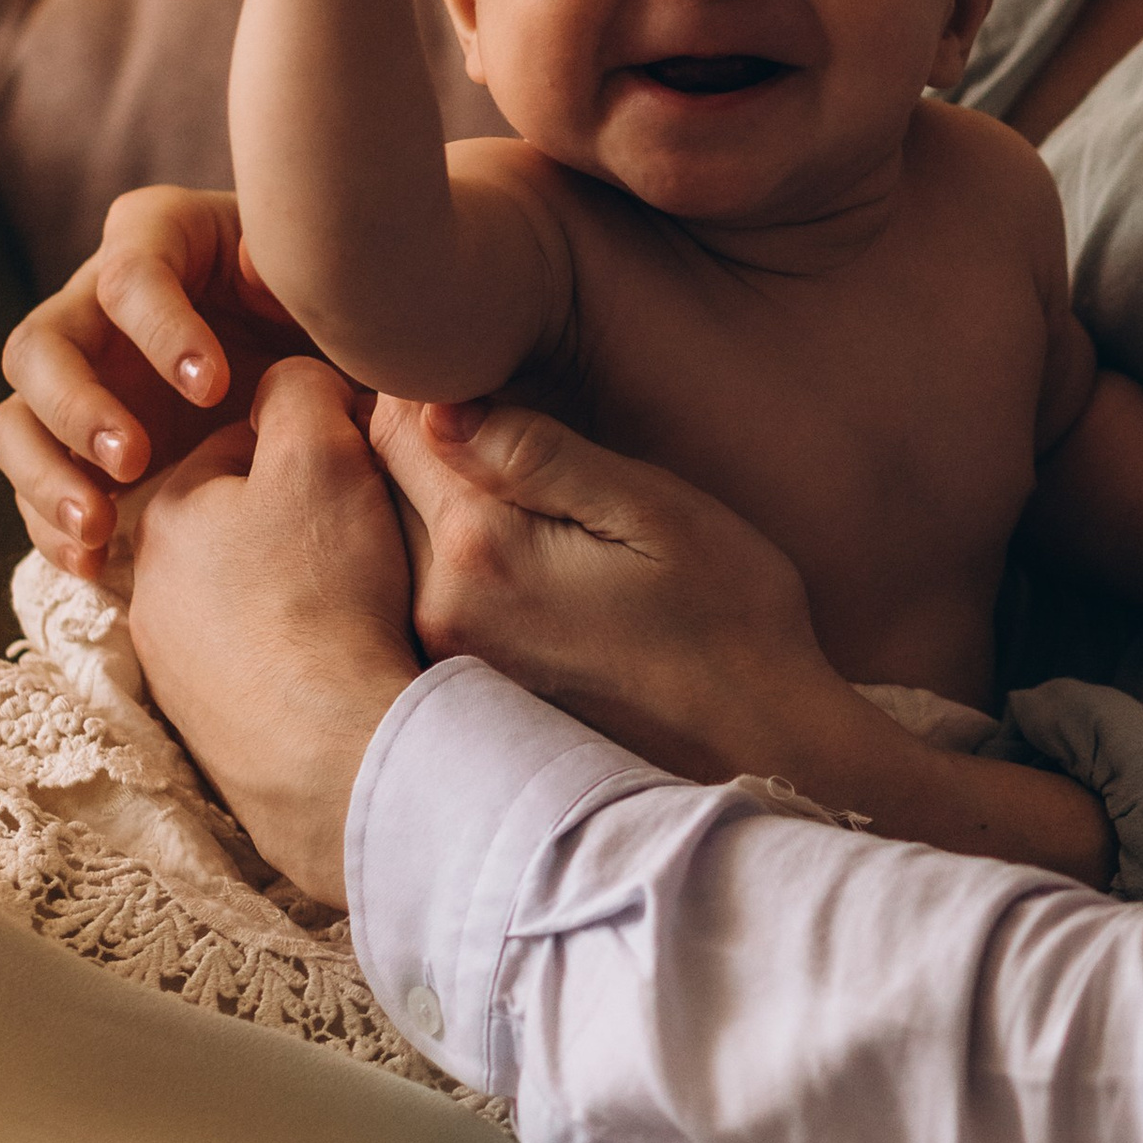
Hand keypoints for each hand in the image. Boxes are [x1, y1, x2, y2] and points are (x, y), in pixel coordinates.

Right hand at [0, 186, 316, 573]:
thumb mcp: (326, 288)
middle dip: (77, 406)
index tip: (215, 387)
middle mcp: (98, 304)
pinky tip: (91, 563)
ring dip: (45, 474)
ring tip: (96, 526)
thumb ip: (291, 275)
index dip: (163, 329)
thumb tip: (249, 264)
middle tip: (132, 460)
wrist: (344, 376)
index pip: (131, 273)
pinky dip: (52, 524)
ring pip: (16, 418)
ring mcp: (81, 378)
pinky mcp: (78, 445)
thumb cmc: (335, 312)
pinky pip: (35, 483)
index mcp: (159, 240)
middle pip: (41, 345)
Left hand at [129, 361, 420, 904]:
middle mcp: (148, 589)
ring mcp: (173, 665)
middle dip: (298, 519)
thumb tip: (295, 380)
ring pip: (246, 595)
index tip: (364, 468)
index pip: (243, 445)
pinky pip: (255, 664)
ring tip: (362, 601)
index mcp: (164, 512)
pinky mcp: (205, 725)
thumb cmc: (324, 592)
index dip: (316, 445)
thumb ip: (304, 391)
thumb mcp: (323, 455)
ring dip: (296, 590)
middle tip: (370, 534)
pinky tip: (340, 658)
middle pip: (241, 523)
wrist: (328, 747)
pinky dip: (294, 654)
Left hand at [373, 397, 1118, 881]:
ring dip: (433, 515)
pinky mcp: (458, 699)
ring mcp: (441, 663)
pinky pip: (419, 604)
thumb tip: (441, 402)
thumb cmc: (734, 624)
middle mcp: (436, 611)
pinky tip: (526, 586)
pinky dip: (450, 576)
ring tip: (524, 523)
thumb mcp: (660, 512)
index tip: (497, 387)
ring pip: (394, 545)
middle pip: (380, 486)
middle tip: (506, 446)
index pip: (395, 423)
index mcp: (480, 547)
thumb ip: (544, 454)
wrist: (762, 757)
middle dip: (426, 451)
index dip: (439, 385)